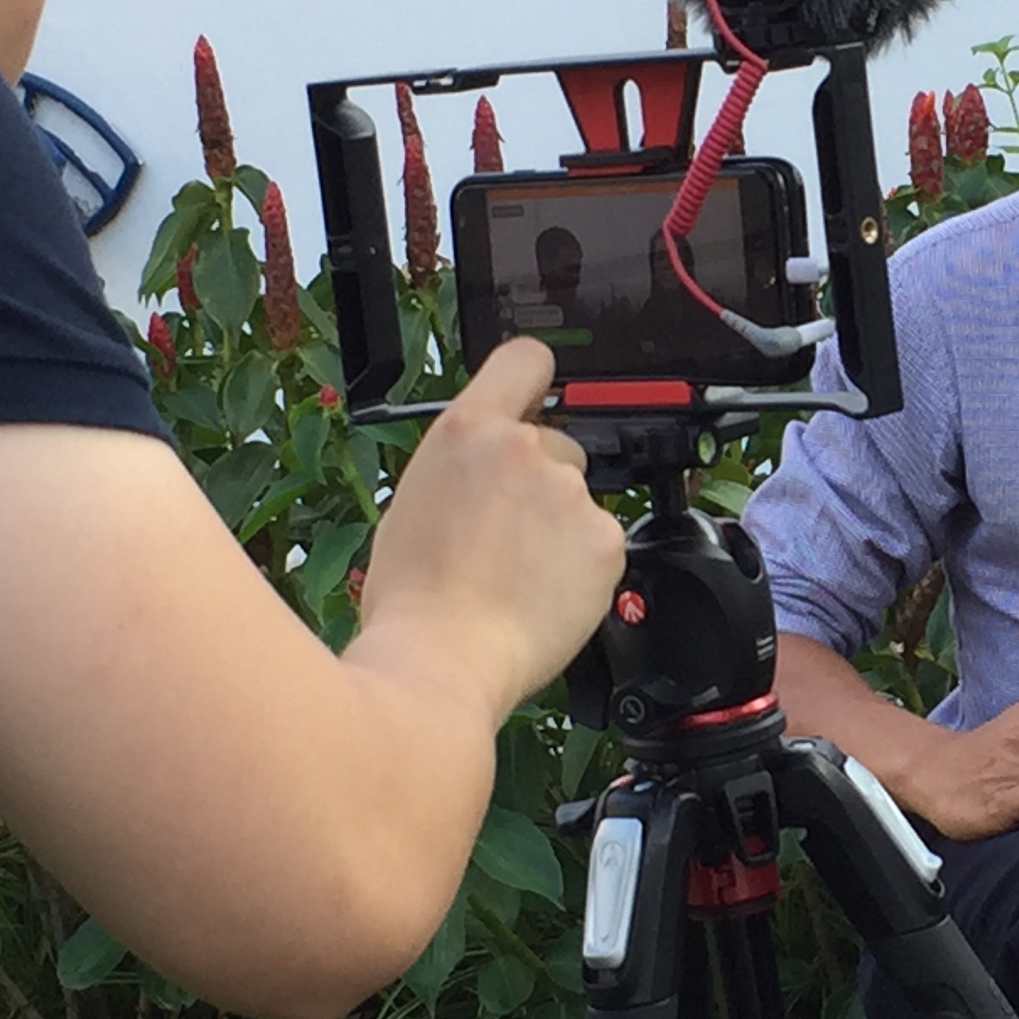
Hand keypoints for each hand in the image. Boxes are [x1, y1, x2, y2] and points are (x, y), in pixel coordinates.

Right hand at [352, 339, 626, 715]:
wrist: (441, 657)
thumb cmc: (412, 596)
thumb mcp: (416, 502)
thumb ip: (464, 468)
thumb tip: (484, 469)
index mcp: (468, 430)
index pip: (524, 360)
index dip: (535, 378)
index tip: (539, 397)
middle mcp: (525, 448)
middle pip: (555, 446)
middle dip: (540, 484)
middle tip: (507, 537)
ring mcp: (570, 493)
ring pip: (577, 501)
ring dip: (560, 530)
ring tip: (518, 578)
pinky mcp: (606, 539)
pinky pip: (600, 544)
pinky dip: (582, 569)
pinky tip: (544, 597)